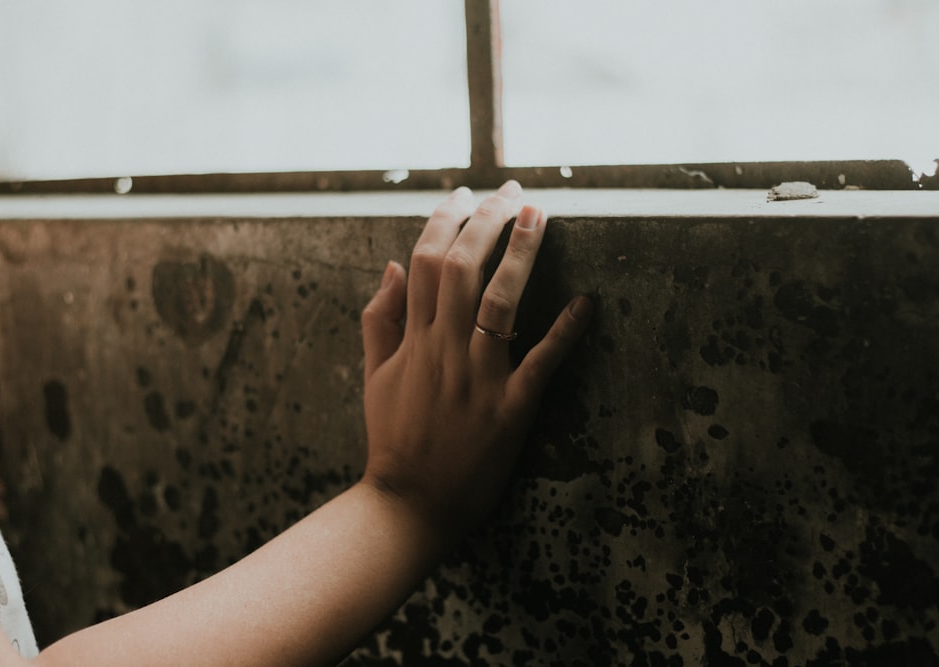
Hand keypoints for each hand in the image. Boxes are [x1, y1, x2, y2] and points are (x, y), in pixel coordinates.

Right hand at [360, 181, 591, 538]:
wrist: (408, 504)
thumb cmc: (393, 438)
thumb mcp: (373, 375)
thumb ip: (379, 319)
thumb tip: (393, 265)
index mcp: (412, 339)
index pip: (426, 262)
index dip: (446, 221)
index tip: (464, 193)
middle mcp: (443, 350)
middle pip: (464, 269)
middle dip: (487, 221)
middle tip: (512, 191)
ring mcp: (478, 379)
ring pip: (500, 303)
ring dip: (521, 255)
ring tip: (538, 216)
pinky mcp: (510, 410)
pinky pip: (539, 365)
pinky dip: (563, 333)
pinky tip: (585, 304)